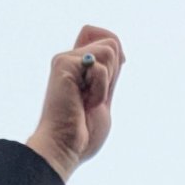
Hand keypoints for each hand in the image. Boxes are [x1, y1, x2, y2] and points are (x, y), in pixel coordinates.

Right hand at [26, 25, 125, 183]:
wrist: (65, 148)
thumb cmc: (83, 135)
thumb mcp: (104, 100)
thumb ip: (109, 76)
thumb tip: (121, 53)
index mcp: (79, 68)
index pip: (100, 35)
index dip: (115, 49)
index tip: (110, 79)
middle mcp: (71, 59)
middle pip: (111, 41)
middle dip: (113, 73)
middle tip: (93, 98)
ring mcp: (66, 60)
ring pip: (110, 49)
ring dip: (106, 82)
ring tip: (88, 100)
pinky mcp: (63, 63)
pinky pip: (100, 65)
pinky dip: (100, 88)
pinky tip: (84, 102)